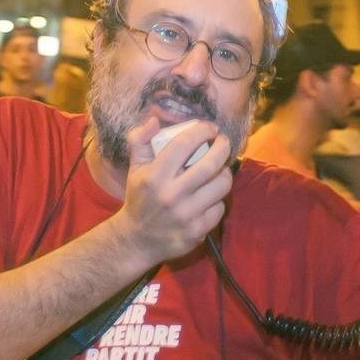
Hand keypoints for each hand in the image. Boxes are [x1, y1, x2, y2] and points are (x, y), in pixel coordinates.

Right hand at [112, 117, 232, 263]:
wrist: (137, 239)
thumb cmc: (140, 197)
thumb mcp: (135, 168)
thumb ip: (139, 140)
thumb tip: (154, 120)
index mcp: (154, 176)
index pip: (184, 144)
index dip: (202, 130)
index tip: (210, 128)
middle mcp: (171, 195)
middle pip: (210, 163)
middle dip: (223, 147)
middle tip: (223, 142)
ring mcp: (186, 215)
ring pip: (221, 185)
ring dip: (225, 172)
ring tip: (220, 168)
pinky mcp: (197, 231)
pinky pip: (219, 208)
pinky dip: (218, 199)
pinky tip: (210, 195)